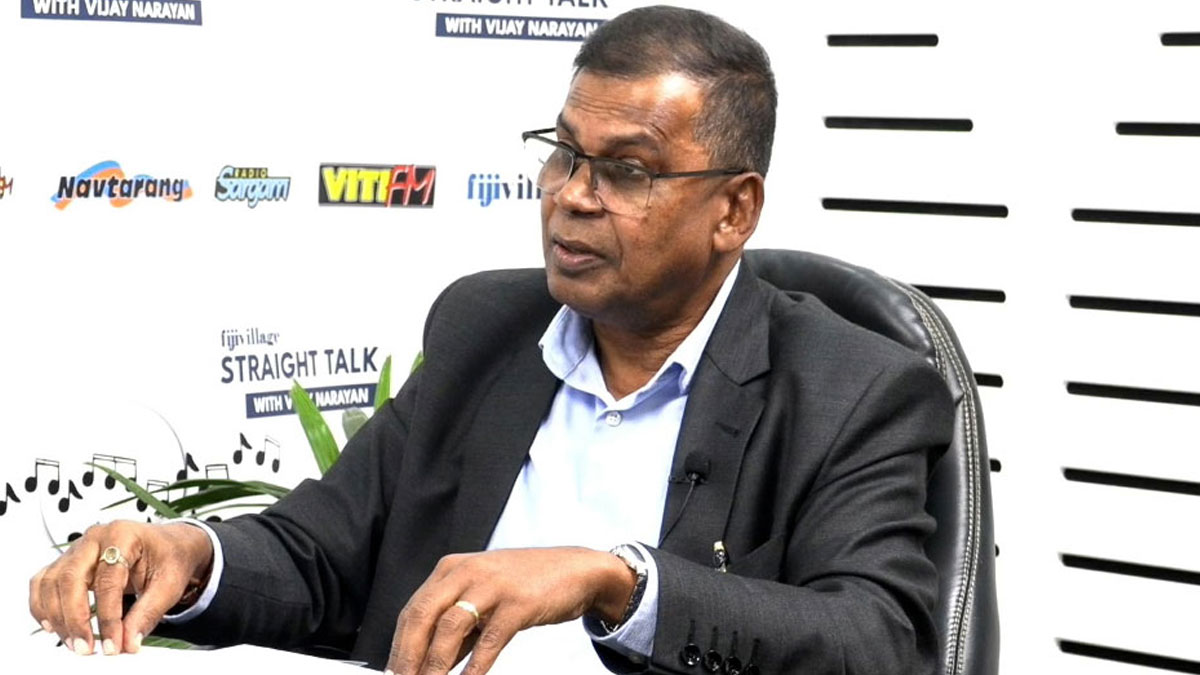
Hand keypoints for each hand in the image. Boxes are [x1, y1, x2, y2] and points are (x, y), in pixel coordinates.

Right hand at [28, 520, 213, 655]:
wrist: (169, 544)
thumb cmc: (170, 557)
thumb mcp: (169, 584)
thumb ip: (148, 613)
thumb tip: (128, 642)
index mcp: (123, 535)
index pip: (108, 581)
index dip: (108, 617)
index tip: (113, 644)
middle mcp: (95, 537)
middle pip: (70, 578)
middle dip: (75, 619)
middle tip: (86, 648)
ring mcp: (78, 548)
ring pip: (52, 582)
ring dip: (57, 617)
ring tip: (73, 643)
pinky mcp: (68, 562)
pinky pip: (43, 582)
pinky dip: (42, 605)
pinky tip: (53, 626)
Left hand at [386, 547, 634, 674]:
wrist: (574, 569)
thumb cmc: (524, 586)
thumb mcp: (483, 600)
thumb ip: (456, 629)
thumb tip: (426, 663)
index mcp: (451, 569)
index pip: (413, 610)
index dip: (398, 646)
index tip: (392, 673)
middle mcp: (467, 571)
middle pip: (422, 615)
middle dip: (407, 655)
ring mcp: (492, 585)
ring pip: (450, 626)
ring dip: (434, 664)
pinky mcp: (518, 602)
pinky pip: (489, 639)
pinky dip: (474, 666)